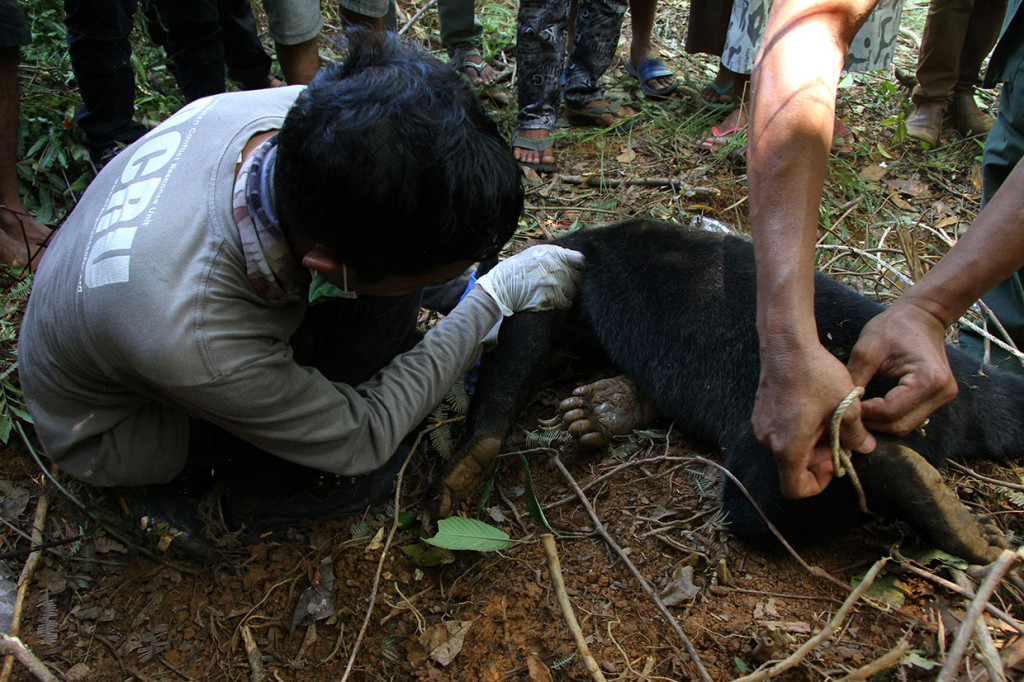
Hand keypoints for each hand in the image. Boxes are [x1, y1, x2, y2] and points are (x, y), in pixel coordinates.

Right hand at [476, 245, 583, 314]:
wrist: (498, 288)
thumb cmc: (514, 271)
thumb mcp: (532, 253)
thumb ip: (553, 254)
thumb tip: (573, 259)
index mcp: (551, 253)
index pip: (579, 259)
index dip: (578, 267)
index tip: (574, 272)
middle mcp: (554, 266)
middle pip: (577, 277)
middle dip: (572, 283)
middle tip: (563, 286)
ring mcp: (552, 282)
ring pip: (573, 291)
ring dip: (568, 294)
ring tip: (558, 295)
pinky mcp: (549, 297)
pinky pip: (566, 303)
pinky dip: (563, 305)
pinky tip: (555, 302)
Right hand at [752, 339, 876, 498]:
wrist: (787, 345)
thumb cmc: (815, 375)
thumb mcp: (846, 406)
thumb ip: (856, 434)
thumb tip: (866, 447)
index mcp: (788, 446)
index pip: (795, 489)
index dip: (817, 485)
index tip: (832, 464)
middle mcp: (769, 441)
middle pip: (794, 467)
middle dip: (819, 458)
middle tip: (840, 437)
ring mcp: (762, 427)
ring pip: (788, 449)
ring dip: (810, 442)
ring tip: (829, 419)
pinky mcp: (761, 413)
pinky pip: (781, 433)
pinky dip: (799, 430)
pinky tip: (814, 408)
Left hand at [847, 303, 957, 434]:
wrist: (921, 316)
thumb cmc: (893, 327)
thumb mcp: (867, 350)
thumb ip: (855, 379)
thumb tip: (839, 406)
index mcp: (928, 379)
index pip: (889, 412)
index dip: (863, 414)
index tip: (842, 407)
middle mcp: (942, 393)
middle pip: (899, 426)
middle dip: (870, 423)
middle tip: (846, 414)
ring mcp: (944, 397)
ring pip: (904, 426)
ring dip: (879, 423)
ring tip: (857, 412)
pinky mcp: (938, 398)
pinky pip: (909, 417)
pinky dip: (889, 417)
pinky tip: (871, 408)